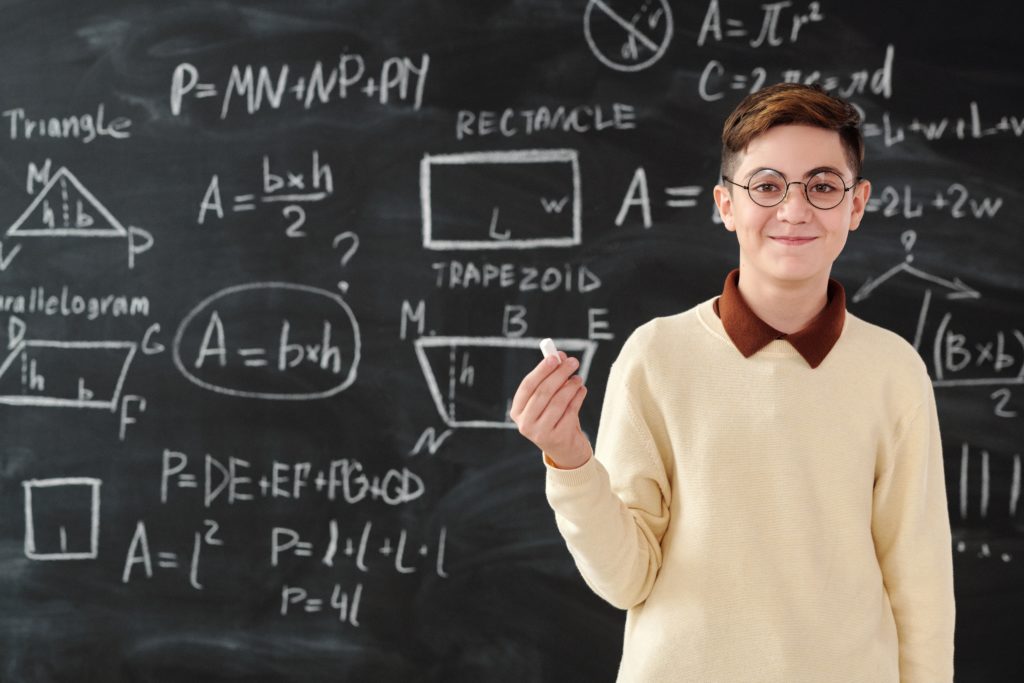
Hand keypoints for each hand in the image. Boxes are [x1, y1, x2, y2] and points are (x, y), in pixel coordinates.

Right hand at [510, 351, 592, 468]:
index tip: (555, 357)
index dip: (542, 370)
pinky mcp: (558, 438)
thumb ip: (550, 379)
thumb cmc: (555, 419)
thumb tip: (560, 356)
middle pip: (543, 392)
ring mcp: (540, 433)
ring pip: (559, 401)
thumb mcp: (548, 400)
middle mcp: (525, 424)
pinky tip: (582, 390)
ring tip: (578, 378)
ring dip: (571, 385)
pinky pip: (571, 411)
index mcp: (517, 412)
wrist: (566, 451)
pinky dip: (578, 397)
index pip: (527, 386)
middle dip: (560, 373)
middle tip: (573, 362)